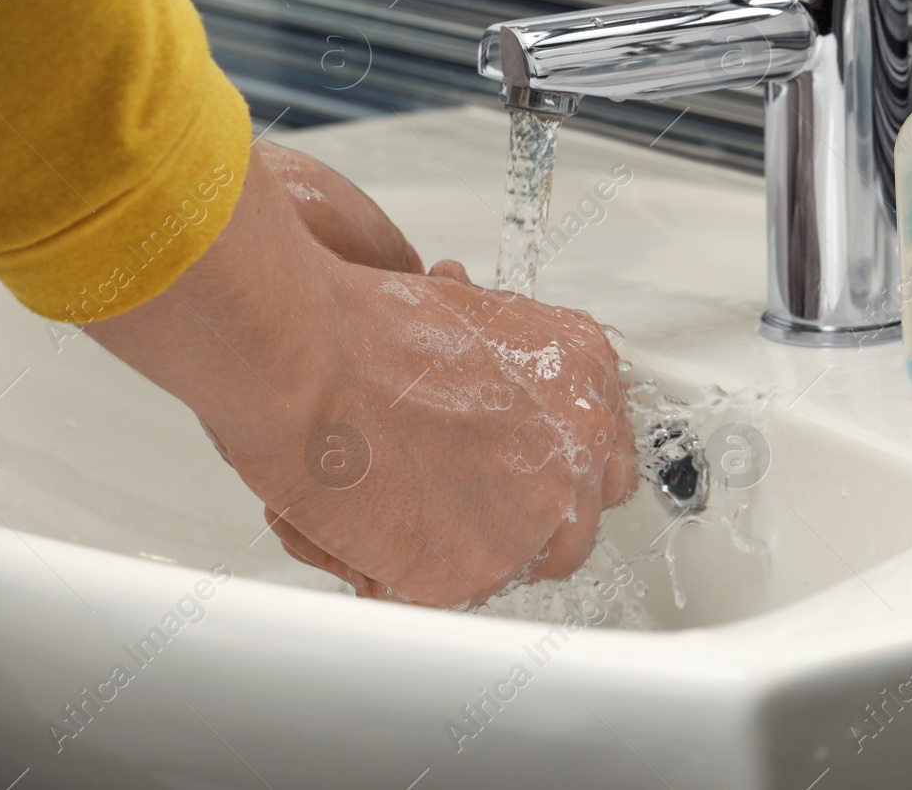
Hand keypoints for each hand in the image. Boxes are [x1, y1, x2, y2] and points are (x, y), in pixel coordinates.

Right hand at [87, 146, 637, 607]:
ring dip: (469, 545)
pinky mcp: (478, 569)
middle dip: (521, 512)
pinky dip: (409, 569)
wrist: (308, 356)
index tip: (519, 467)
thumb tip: (494, 410)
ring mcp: (538, 513)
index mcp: (584, 367)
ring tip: (401, 508)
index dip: (554, 462)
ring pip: (522, 561)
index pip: (604, 445)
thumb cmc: (359, 326)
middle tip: (457, 497)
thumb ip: (508, 376)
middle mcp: (583, 441)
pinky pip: (455, 592)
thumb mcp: (469, 318)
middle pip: (580, 512)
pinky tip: (368, 526)